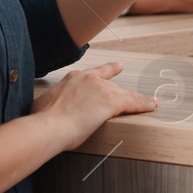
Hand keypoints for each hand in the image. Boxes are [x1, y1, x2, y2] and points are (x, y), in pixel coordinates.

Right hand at [31, 62, 157, 149]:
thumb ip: (49, 104)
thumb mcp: (42, 106)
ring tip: (147, 101)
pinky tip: (152, 105)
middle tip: (118, 67)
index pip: (87, 75)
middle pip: (105, 77)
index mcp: (71, 79)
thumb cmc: (41, 120)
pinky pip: (133, 102)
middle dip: (112, 72)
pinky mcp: (112, 101)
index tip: (96, 72)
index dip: (93, 74)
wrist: (49, 126)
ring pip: (122, 92)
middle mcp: (87, 79)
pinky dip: (143, 104)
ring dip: (134, 97)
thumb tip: (43, 112)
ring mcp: (101, 89)